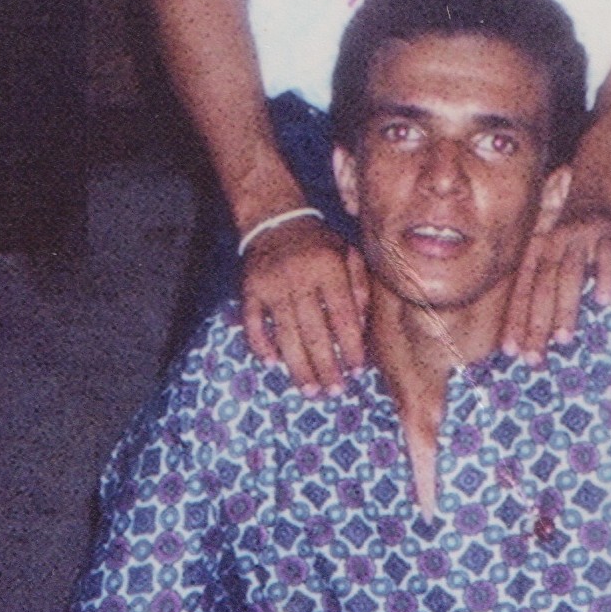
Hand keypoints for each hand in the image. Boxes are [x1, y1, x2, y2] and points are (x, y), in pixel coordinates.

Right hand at [239, 210, 367, 394]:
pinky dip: (261, 345)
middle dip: (326, 366)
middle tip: (334, 391)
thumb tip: (361, 327)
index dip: (350, 347)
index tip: (356, 370)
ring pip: (285, 334)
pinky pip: (253, 324)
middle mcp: (299, 277)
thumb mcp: (348, 253)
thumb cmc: (319, 244)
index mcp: (328, 267)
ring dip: (298, 367)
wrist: (275, 220)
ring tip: (310, 390)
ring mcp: (271, 285)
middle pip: (315, 332)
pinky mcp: (249, 289)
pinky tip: (273, 364)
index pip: (343, 316)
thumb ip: (360, 286)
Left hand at [501, 203, 610, 360]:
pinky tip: (605, 301)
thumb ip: (538, 281)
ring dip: (565, 307)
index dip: (515, 320)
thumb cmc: (568, 228)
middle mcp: (552, 243)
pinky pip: (608, 256)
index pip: (522, 290)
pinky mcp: (608, 232)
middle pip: (542, 287)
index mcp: (534, 250)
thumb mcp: (546, 247)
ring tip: (563, 338)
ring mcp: (580, 237)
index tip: (510, 351)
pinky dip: (606, 276)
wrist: (595, 184)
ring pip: (569, 274)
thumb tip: (530, 329)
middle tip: (534, 357)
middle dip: (536, 323)